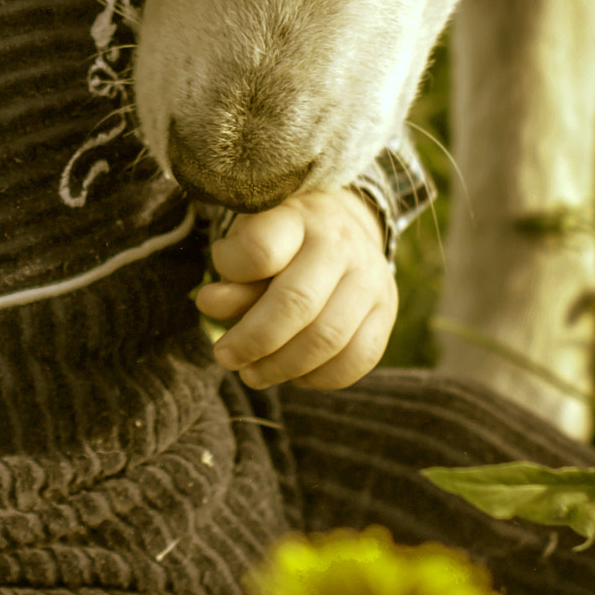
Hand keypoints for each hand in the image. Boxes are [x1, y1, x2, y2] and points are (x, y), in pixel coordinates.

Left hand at [194, 188, 397, 390]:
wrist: (344, 225)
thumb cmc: (283, 239)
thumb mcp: (250, 239)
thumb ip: (231, 274)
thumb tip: (210, 304)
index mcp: (297, 216)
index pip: (260, 249)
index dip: (229, 276)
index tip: (208, 293)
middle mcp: (341, 242)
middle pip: (296, 303)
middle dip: (253, 341)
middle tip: (225, 357)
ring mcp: (370, 277)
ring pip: (327, 338)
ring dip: (281, 368)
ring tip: (252, 373)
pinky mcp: (387, 310)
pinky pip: (358, 359)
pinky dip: (320, 378)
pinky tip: (295, 375)